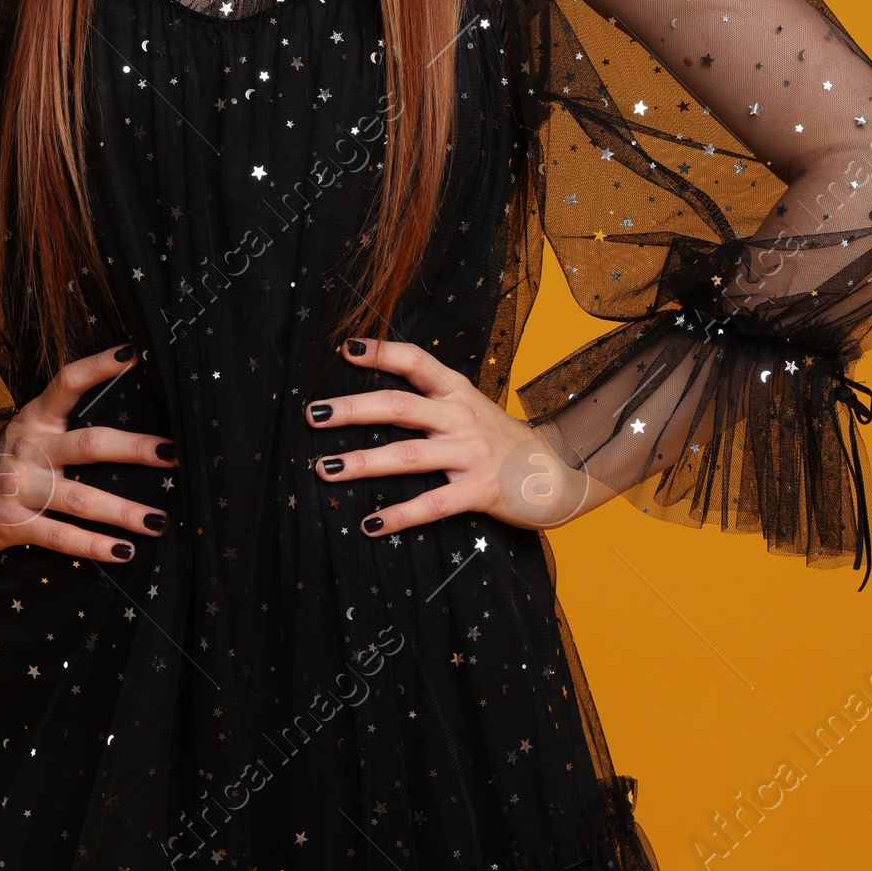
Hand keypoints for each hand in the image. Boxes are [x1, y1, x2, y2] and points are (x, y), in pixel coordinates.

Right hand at [0, 343, 175, 563]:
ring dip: (123, 511)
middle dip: (134, 449)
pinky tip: (122, 551)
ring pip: (80, 498)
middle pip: (89, 444)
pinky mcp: (11, 524)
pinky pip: (59, 537)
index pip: (67, 382)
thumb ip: (61, 428)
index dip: (99, 366)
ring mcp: (18, 487)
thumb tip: (122, 427)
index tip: (134, 354)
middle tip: (173, 454)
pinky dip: (93, 546)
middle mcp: (28, 448)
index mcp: (34, 418)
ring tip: (158, 520)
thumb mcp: (25, 435)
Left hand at [305, 338, 599, 538]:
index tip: (345, 349)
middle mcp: (461, 416)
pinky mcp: (481, 489)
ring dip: (362, 461)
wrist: (558, 474)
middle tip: (313, 414)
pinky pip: (433, 503)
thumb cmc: (503, 442)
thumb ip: (433, 401)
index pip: (416, 361)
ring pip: (407, 454)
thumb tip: (377, 399)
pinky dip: (400, 514)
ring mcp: (471, 453)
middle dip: (352, 408)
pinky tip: (371, 522)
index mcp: (457, 391)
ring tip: (325, 469)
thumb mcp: (471, 409)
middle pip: (399, 405)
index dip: (381, 352)